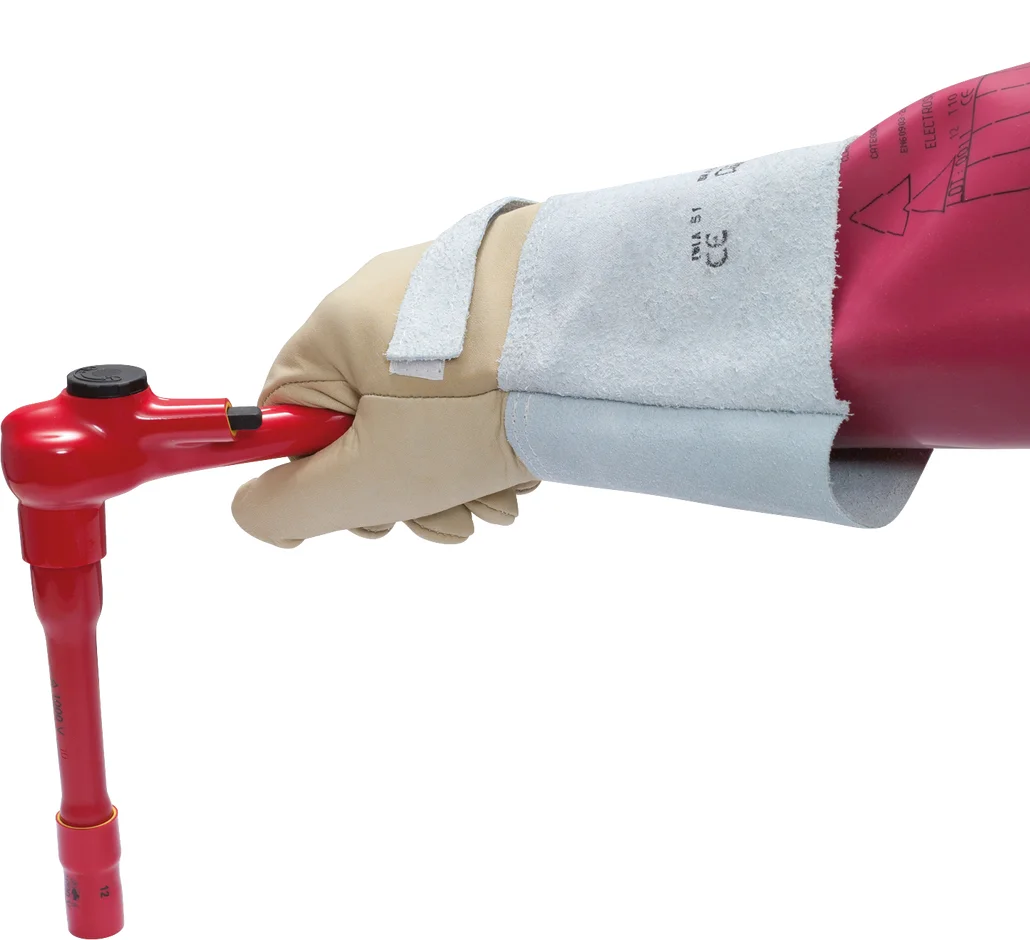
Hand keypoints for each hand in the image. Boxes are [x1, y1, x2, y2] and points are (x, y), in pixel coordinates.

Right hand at [232, 205, 541, 546]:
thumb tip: (256, 515)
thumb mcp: (366, 475)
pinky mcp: (503, 315)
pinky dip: (492, 438)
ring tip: (498, 494)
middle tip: (448, 516)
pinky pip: (475, 393)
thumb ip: (286, 505)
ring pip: (428, 420)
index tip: (370, 516)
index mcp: (333, 330)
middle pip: (368, 428)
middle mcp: (385, 306)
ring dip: (457, 477)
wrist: (598, 340)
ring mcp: (449, 305)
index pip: (294, 420)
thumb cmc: (476, 401)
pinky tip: (524, 462)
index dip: (324, 485)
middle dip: (408, 491)